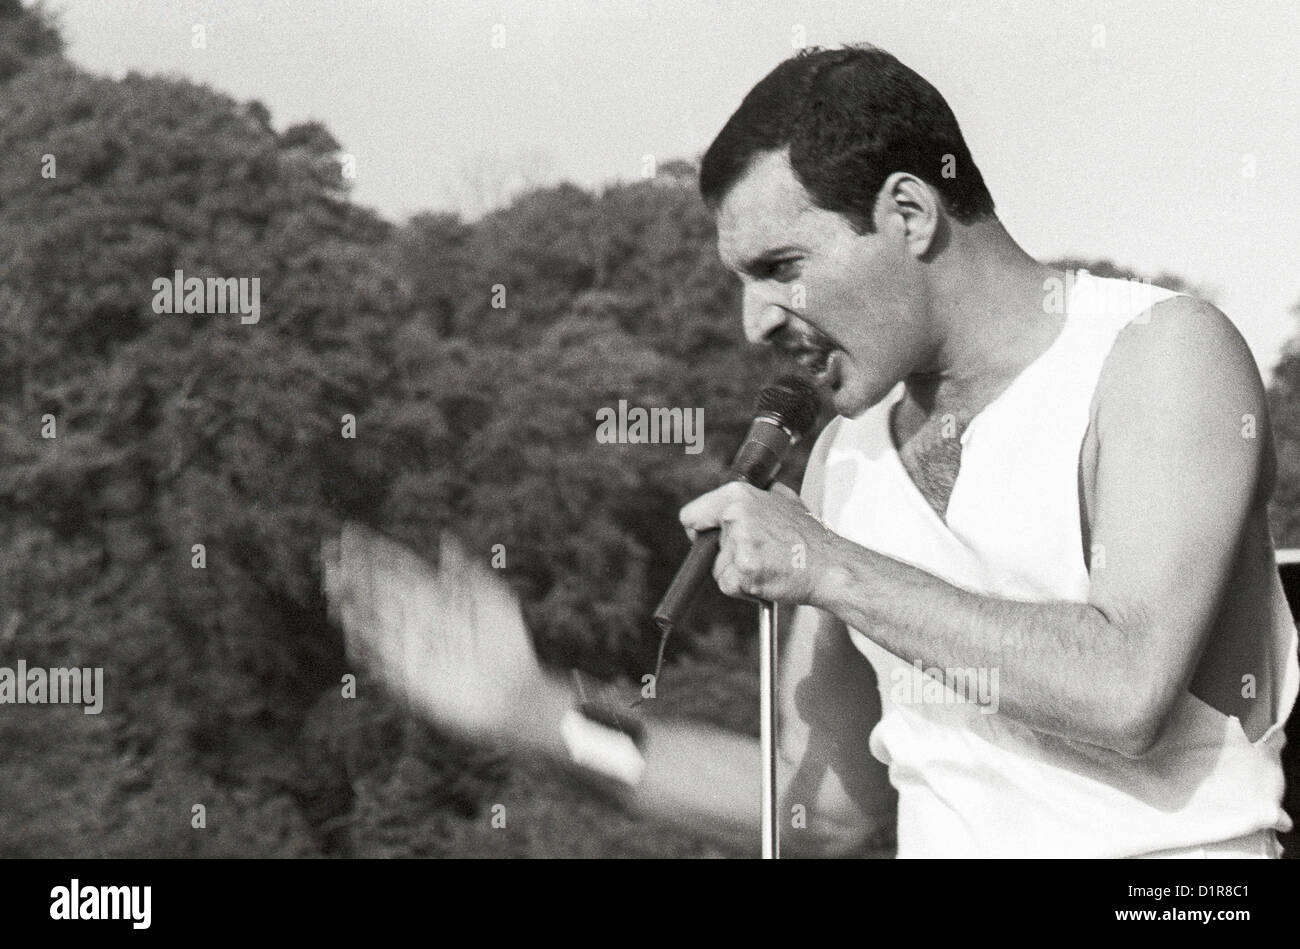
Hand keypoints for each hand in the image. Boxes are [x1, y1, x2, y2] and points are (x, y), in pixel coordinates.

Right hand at [321, 523, 554, 747]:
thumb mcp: (492, 601)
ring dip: (351, 599)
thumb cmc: (510, 647)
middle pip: (380, 588)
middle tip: (327, 553)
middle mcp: (420, 618)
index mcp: (438, 596)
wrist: (514, 694)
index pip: (399, 566)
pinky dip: (361, 637)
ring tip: (329, 581)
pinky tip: (346, 620)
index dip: (374, 550)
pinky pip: (377, 652)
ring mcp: (412, 644)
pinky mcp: (407, 674)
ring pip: (373, 617)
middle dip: (353, 571)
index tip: (349, 532)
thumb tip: (445, 540)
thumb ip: (466, 573)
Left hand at [678, 481, 842, 605]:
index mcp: (738, 495)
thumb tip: (736, 497)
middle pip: (705, 546)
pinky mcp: (745, 571)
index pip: (691, 515)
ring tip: (766, 565)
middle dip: (724, 554)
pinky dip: (744, 589)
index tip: (707, 537)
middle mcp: (735, 515)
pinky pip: (729, 586)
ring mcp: (740, 544)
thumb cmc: (808, 536)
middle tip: (754, 554)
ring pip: (718, 568)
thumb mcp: (783, 499)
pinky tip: (767, 578)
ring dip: (736, 573)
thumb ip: (756, 495)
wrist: (830, 565)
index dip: (699, 529)